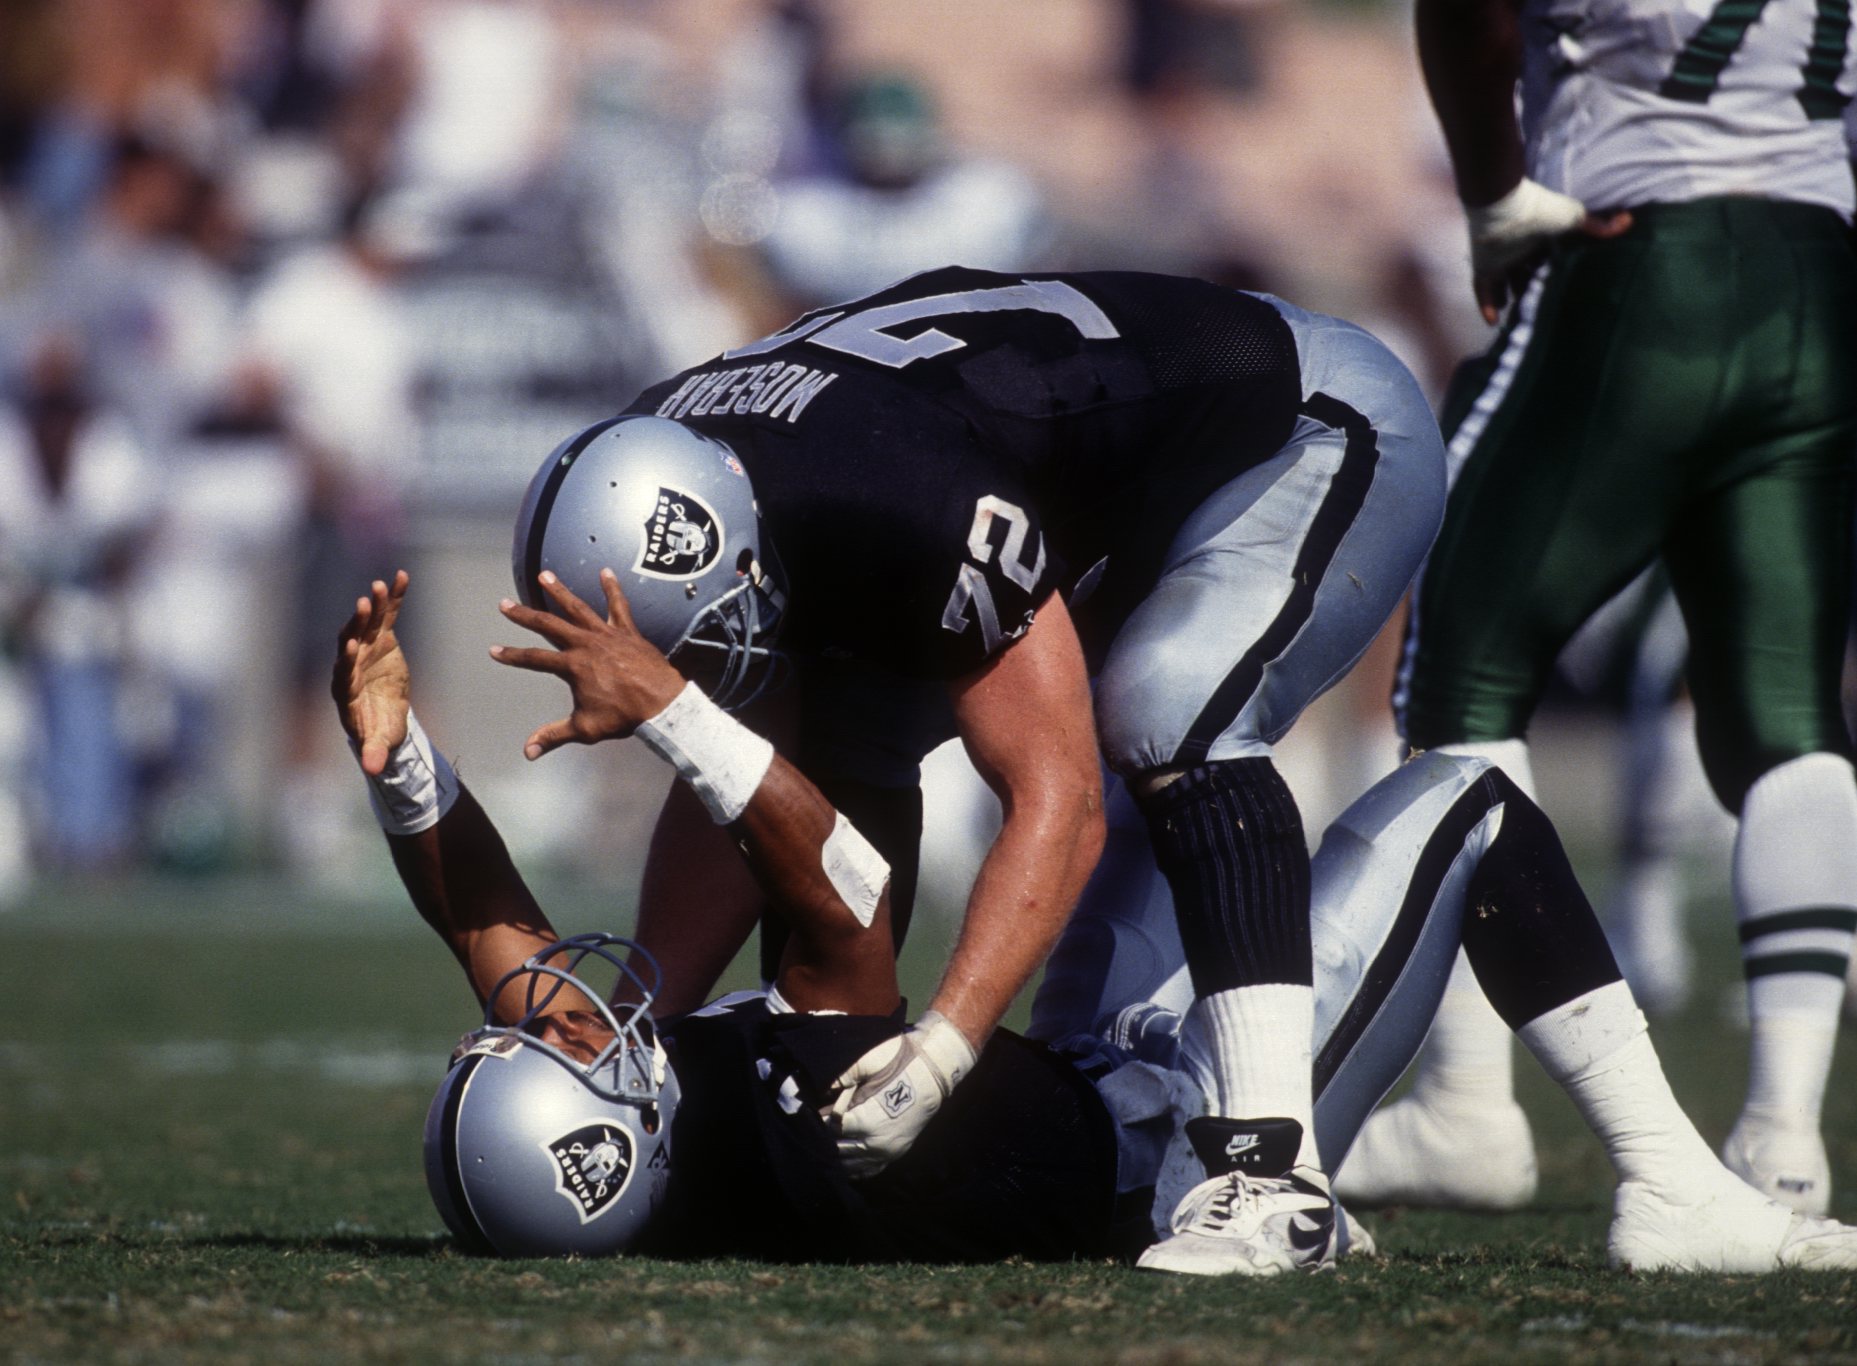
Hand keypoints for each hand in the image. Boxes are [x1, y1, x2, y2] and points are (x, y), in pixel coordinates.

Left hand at [333, 571, 410, 775]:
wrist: (384, 714)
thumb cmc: (379, 731)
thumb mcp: (380, 742)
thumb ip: (375, 753)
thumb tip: (373, 770)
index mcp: (346, 691)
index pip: (344, 673)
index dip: (346, 660)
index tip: (350, 648)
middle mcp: (351, 665)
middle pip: (351, 641)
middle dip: (356, 625)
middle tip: (362, 607)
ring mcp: (365, 648)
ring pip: (367, 624)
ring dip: (373, 605)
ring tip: (379, 586)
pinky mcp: (381, 638)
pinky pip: (387, 615)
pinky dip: (393, 597)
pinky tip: (401, 576)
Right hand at [491, 569, 687, 758]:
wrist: (661, 703)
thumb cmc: (624, 715)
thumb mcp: (585, 728)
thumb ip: (554, 736)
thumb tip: (528, 752)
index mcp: (573, 666)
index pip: (534, 659)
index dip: (512, 655)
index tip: (494, 650)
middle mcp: (586, 644)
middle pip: (549, 625)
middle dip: (524, 615)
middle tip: (505, 604)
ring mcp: (607, 634)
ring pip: (578, 607)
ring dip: (559, 591)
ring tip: (544, 575)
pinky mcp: (627, 631)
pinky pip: (619, 605)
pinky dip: (612, 588)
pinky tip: (606, 571)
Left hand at [825, 1011, 976, 1178]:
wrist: (935, 1070)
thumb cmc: (902, 1060)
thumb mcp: (869, 1059)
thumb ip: (841, 1074)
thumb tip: (816, 1087)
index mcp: (867, 1121)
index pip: (829, 1128)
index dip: (817, 1118)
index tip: (809, 1109)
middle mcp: (876, 1144)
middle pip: (837, 1149)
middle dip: (824, 1137)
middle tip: (814, 1125)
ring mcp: (887, 1152)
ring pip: (850, 1165)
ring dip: (836, 1153)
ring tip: (825, 1140)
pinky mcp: (895, 1153)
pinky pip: (867, 1170)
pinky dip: (852, 1167)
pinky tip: (843, 1157)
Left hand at [1465, 177, 1631, 322]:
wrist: (1504, 204)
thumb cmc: (1540, 210)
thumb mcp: (1573, 219)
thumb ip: (1598, 224)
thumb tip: (1629, 221)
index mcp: (1541, 241)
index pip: (1549, 264)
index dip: (1554, 277)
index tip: (1564, 294)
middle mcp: (1521, 252)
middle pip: (1527, 277)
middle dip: (1533, 292)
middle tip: (1542, 312)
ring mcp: (1501, 260)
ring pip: (1505, 285)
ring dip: (1512, 300)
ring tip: (1521, 319)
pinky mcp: (1484, 268)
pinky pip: (1483, 291)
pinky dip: (1487, 306)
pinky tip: (1494, 323)